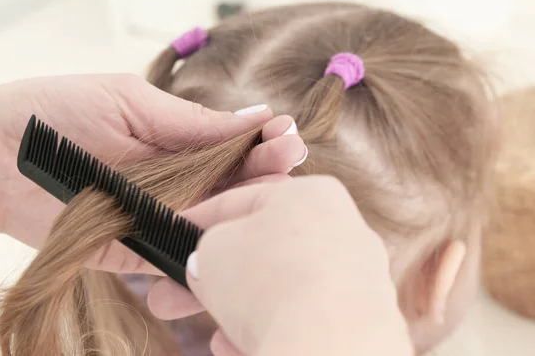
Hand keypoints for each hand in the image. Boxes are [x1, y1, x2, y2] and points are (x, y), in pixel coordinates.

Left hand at [0, 74, 305, 273]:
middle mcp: (179, 183)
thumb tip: (255, 117)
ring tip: (273, 197)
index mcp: (181, 144)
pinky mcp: (137, 252)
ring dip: (247, 212)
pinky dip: (210, 253)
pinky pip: (181, 257)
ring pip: (218, 223)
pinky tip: (236, 241)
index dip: (265, 141)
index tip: (287, 134)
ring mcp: (161, 218)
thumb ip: (191, 121)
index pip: (236, 146)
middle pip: (236, 185)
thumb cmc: (57, 113)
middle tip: (290, 158)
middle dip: (267, 172)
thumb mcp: (131, 101)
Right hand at [147, 176, 412, 355]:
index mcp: (310, 194)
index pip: (242, 201)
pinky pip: (304, 321)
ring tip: (214, 333)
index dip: (198, 221)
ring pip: (282, 290)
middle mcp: (342, 229)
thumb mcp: (213, 251)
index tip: (172, 241)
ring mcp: (357, 275)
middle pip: (262, 251)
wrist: (329, 344)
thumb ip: (208, 250)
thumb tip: (209, 268)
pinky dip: (272, 331)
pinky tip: (240, 347)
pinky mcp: (362, 319)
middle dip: (212, 279)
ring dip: (241, 310)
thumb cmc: (268, 281)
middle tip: (172, 299)